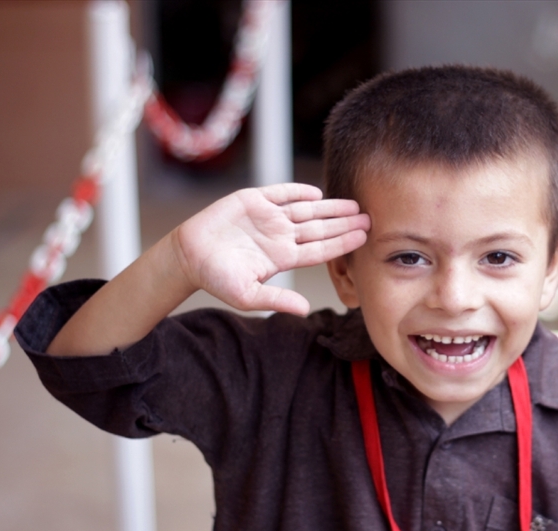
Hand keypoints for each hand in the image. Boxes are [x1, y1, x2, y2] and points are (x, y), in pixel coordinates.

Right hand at [171, 183, 368, 313]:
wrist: (188, 256)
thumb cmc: (216, 278)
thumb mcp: (247, 295)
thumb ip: (277, 299)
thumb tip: (305, 310)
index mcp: (283, 257)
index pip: (320, 249)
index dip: (342, 243)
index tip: (363, 238)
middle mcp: (281, 236)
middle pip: (320, 228)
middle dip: (344, 223)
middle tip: (369, 217)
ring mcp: (269, 217)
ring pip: (306, 210)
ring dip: (330, 207)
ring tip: (353, 204)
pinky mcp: (253, 201)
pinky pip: (280, 194)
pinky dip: (298, 192)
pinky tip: (316, 193)